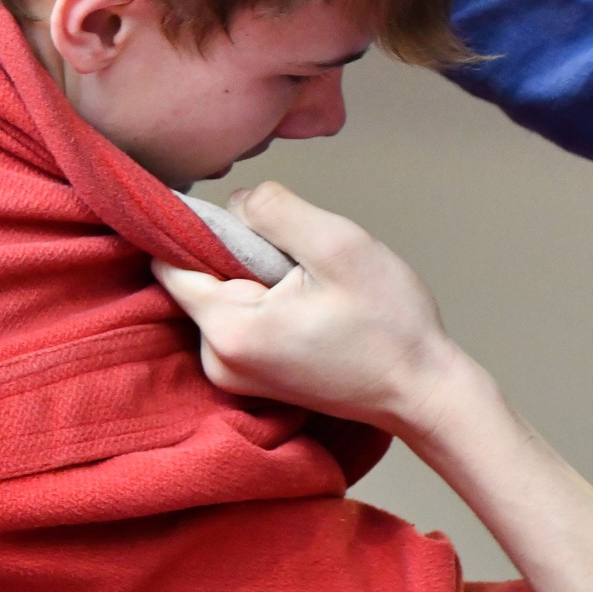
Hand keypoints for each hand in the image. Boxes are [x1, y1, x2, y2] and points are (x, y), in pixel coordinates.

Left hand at [152, 183, 469, 440]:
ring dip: (256, 274)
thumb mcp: (338, 245)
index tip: (248, 219)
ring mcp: (233, 373)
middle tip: (297, 259)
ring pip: (220, 293)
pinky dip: (266, 298)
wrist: (422, 389)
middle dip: (238, 251)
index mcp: (229, 332)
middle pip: (196, 276)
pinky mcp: (251, 375)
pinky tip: (308, 305)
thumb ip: (274, 209)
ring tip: (309, 286)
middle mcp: (217, 360)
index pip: (169, 261)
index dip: (199, 226)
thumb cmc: (390, 325)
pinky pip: (238, 315)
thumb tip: (234, 203)